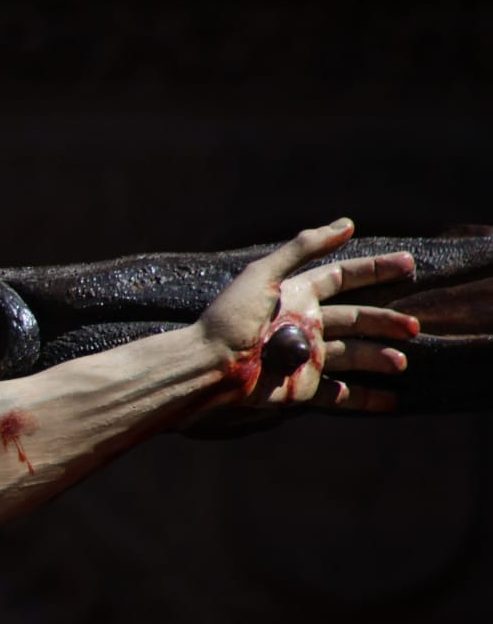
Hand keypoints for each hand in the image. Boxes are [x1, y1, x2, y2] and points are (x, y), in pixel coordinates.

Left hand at [198, 218, 419, 409]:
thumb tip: (347, 224)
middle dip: (385, 322)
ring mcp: (306, 356)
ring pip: (354, 354)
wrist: (210, 366)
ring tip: (401, 362)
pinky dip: (364, 397)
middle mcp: (305, 324)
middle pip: (356, 319)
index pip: (342, 277)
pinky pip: (339, 394)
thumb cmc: (231, 317)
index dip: (374, 271)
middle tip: (414, 327)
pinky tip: (391, 399)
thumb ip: (303, 248)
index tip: (409, 264)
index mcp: (296, 295)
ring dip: (380, 358)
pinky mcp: (302, 387)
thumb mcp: (263, 274)